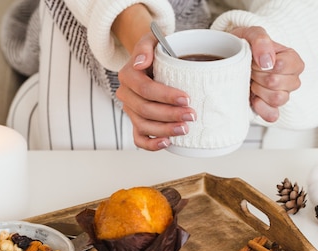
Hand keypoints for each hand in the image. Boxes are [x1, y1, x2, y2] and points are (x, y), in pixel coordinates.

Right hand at [116, 32, 194, 150]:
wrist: (152, 62)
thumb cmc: (157, 51)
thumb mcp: (152, 39)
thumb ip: (145, 47)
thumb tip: (140, 63)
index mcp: (128, 76)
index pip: (145, 89)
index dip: (166, 96)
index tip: (186, 98)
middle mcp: (126, 96)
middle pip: (145, 110)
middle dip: (170, 114)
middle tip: (191, 115)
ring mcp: (131, 111)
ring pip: (143, 126)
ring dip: (165, 130)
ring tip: (184, 129)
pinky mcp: (137, 123)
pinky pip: (139, 139)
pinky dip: (152, 144)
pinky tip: (168, 143)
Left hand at [230, 26, 303, 121]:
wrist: (227, 60)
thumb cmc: (242, 46)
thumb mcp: (249, 34)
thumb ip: (261, 41)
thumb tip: (268, 62)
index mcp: (291, 59)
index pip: (284, 66)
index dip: (264, 64)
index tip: (255, 60)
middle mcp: (291, 78)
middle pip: (278, 84)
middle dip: (258, 77)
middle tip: (251, 71)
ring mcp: (282, 95)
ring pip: (277, 99)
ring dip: (259, 90)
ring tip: (251, 82)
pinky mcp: (270, 109)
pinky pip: (273, 115)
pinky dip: (261, 107)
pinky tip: (253, 97)